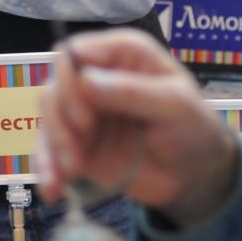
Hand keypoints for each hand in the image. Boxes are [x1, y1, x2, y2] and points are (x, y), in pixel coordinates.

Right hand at [38, 29, 241, 230]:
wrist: (195, 176)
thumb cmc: (193, 128)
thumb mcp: (175, 105)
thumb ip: (133, 92)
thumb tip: (86, 80)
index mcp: (123, 55)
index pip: (76, 52)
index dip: (70, 80)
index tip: (86, 115)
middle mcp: (97, 78)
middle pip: (55, 85)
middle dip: (62, 118)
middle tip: (83, 141)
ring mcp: (85, 112)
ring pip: (49, 117)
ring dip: (54, 145)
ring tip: (73, 170)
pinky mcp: (78, 144)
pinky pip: (49, 150)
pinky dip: (47, 168)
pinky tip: (54, 189)